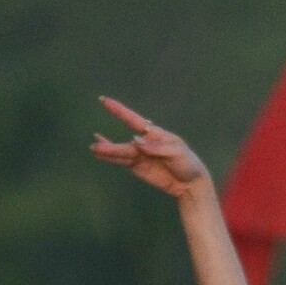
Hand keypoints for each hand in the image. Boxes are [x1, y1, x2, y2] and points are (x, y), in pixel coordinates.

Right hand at [91, 97, 209, 198]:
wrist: (192, 184)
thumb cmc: (188, 163)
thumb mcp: (177, 153)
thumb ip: (157, 147)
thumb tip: (136, 141)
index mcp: (155, 134)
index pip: (133, 120)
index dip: (119, 111)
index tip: (104, 101)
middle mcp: (144, 143)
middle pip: (126, 144)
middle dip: (112, 145)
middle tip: (96, 143)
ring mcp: (140, 156)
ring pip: (121, 153)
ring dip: (108, 151)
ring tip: (94, 149)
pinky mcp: (139, 168)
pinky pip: (123, 162)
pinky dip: (111, 158)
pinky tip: (100, 153)